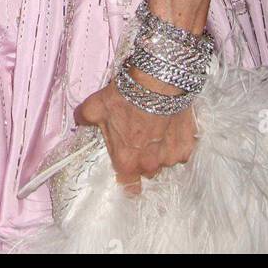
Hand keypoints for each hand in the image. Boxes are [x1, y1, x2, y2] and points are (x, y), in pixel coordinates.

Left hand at [74, 70, 196, 195]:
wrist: (157, 81)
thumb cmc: (125, 96)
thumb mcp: (96, 106)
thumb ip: (85, 118)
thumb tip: (79, 120)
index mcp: (126, 160)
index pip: (128, 186)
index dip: (128, 181)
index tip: (128, 172)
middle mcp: (150, 164)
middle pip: (146, 170)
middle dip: (143, 158)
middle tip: (140, 138)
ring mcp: (171, 156)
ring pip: (165, 160)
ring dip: (160, 150)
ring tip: (156, 128)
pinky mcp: (187, 144)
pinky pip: (181, 149)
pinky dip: (176, 141)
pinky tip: (170, 125)